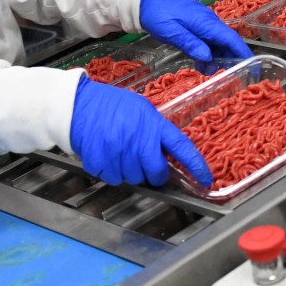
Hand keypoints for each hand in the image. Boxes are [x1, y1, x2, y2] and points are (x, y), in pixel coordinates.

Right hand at [69, 76, 211, 186]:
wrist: (79, 105)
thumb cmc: (111, 105)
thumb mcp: (141, 109)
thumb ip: (156, 129)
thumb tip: (168, 152)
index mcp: (153, 124)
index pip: (181, 148)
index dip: (195, 165)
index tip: (205, 179)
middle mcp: (138, 139)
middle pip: (156, 173)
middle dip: (154, 172)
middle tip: (144, 160)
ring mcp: (120, 152)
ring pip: (134, 179)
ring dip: (130, 171)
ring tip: (121, 151)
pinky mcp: (102, 162)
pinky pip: (114, 179)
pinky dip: (112, 172)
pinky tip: (108, 155)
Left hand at [139, 0, 252, 61]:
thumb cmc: (158, 14)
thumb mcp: (171, 32)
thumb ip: (190, 43)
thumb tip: (208, 57)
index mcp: (206, 23)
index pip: (231, 39)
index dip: (243, 54)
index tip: (252, 67)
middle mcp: (209, 22)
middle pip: (227, 43)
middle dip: (229, 60)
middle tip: (223, 76)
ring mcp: (204, 23)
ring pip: (218, 43)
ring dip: (216, 58)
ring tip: (205, 72)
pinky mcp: (198, 25)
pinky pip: (209, 40)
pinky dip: (208, 53)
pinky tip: (200, 62)